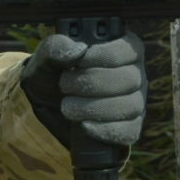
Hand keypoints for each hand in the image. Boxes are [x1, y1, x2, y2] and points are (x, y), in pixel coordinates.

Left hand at [20, 32, 146, 149]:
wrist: (47, 109)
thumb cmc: (50, 77)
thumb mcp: (44, 61)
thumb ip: (54, 49)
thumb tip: (78, 49)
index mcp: (120, 48)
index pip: (129, 48)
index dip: (105, 55)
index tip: (80, 61)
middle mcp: (134, 73)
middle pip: (130, 78)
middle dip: (92, 83)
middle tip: (65, 85)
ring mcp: (135, 101)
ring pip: (131, 106)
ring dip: (95, 108)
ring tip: (68, 107)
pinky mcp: (130, 127)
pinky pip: (129, 131)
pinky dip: (105, 129)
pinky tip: (84, 125)